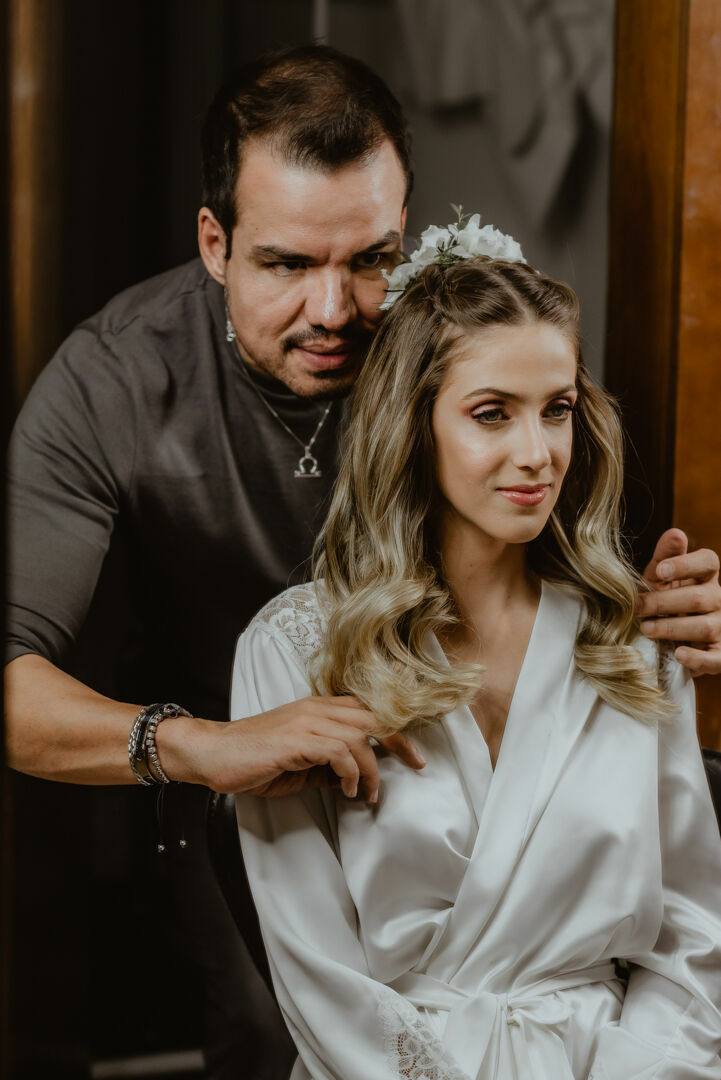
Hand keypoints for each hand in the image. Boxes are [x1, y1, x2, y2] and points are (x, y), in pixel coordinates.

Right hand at [189, 696, 425, 799]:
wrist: (213, 753)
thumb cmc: (254, 759)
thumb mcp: (300, 763)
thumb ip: (328, 764)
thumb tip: (357, 777)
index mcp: (318, 708)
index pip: (368, 708)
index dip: (395, 726)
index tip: (414, 750)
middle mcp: (316, 708)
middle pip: (374, 716)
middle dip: (401, 740)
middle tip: (417, 764)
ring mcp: (307, 721)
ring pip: (360, 736)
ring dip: (372, 768)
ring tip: (369, 793)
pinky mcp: (297, 739)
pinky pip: (339, 751)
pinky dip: (351, 772)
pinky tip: (347, 789)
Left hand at [638, 528, 720, 674]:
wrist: (669, 640)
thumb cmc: (664, 601)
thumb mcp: (659, 578)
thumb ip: (666, 556)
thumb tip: (676, 533)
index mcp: (705, 577)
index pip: (708, 561)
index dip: (686, 564)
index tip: (660, 571)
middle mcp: (718, 599)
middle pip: (699, 597)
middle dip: (665, 602)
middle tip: (638, 608)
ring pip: (705, 626)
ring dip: (672, 627)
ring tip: (646, 629)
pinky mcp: (720, 654)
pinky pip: (714, 657)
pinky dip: (696, 657)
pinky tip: (678, 654)